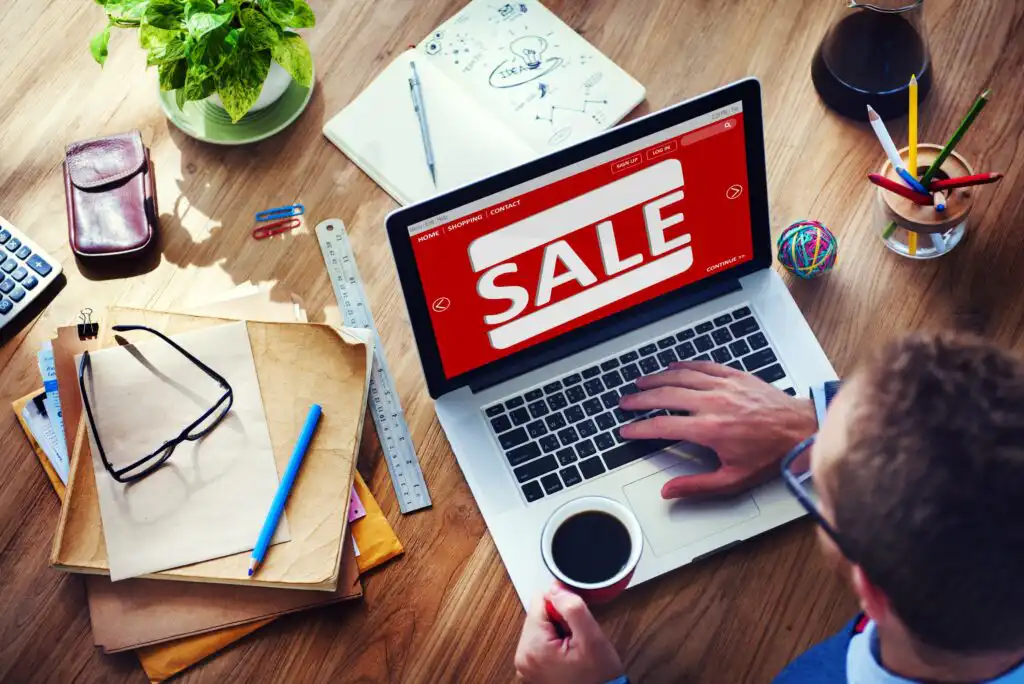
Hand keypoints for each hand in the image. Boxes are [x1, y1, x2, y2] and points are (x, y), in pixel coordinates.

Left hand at [514, 584, 624, 683]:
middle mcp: (522, 656)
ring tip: (573, 648)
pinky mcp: (532, 669)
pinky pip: (541, 642)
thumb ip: (573, 608)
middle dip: (559, 620)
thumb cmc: (598, 679)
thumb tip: (557, 588)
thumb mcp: (592, 639)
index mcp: (532, 646)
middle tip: (576, 639)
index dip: (562, 604)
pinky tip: (568, 655)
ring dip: (558, 631)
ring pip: (541, 627)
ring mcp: (525, 665)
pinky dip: (555, 643)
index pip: (540, 600)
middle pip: (539, 614)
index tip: (575, 622)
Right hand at [619, 360, 816, 498]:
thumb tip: (669, 491)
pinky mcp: (735, 376)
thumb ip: (697, 486)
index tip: (626, 430)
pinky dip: (683, 365)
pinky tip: (672, 367)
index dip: (639, 428)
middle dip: (640, 399)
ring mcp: (723, 386)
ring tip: (640, 383)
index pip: (662, 426)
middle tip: (625, 402)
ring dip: (656, 379)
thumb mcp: (734, 480)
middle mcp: (713, 403)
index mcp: (709, 429)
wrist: (801, 430)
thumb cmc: (771, 455)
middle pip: (665, 396)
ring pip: (680, 377)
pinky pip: (702, 366)